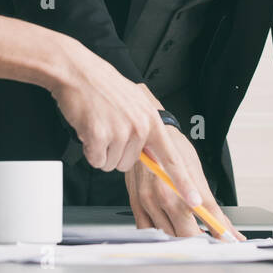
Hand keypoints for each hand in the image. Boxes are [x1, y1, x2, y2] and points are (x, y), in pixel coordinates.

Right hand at [48, 41, 203, 204]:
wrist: (78, 72)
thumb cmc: (104, 88)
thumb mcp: (136, 104)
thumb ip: (146, 128)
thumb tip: (154, 154)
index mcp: (151, 120)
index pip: (172, 158)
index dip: (183, 182)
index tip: (194, 200)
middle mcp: (140, 127)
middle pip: (128, 165)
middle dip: (114, 152)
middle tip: (108, 127)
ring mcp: (120, 131)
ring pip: (110, 164)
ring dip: (100, 150)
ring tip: (98, 125)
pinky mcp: (100, 135)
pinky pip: (95, 159)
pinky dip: (88, 149)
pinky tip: (89, 128)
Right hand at [124, 124, 243, 239]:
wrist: (150, 132)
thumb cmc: (175, 148)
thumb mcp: (198, 173)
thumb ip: (211, 206)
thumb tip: (227, 229)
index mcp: (185, 186)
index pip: (209, 219)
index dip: (220, 235)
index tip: (229, 242)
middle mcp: (166, 196)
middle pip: (187, 234)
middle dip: (200, 240)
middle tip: (209, 239)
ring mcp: (149, 201)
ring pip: (168, 236)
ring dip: (181, 239)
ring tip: (190, 232)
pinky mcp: (136, 203)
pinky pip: (147, 231)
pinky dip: (160, 235)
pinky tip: (168, 229)